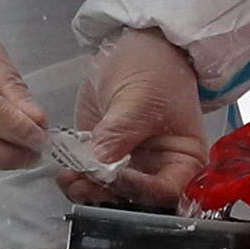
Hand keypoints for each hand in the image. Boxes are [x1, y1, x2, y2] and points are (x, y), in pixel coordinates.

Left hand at [58, 29, 209, 212]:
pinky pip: (92, 179)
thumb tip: (101, 162)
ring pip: (110, 194)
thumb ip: (121, 132)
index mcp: (183, 162)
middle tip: (84, 184)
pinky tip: (66, 173)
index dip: (140, 189)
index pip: (165, 191)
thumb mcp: (142, 98)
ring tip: (70, 179)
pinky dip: (78, 180)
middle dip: (108, 196)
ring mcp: (130, 166)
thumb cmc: (155, 69)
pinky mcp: (105, 158)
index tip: (114, 174)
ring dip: (88, 191)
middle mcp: (158, 171)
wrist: (134, 48)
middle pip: (135, 200)